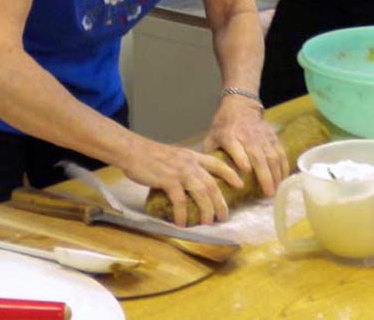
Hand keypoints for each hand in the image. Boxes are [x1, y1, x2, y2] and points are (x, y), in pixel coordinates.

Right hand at [120, 137, 242, 226]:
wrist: (133, 150)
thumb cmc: (150, 155)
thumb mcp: (174, 156)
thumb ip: (185, 166)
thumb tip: (190, 182)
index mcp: (193, 156)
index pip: (217, 164)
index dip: (231, 174)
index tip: (241, 184)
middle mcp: (191, 163)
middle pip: (212, 184)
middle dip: (221, 202)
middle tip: (224, 217)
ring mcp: (180, 171)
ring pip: (202, 193)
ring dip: (207, 210)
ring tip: (208, 223)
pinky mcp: (168, 180)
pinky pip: (180, 200)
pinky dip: (183, 213)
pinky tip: (182, 223)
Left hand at [203, 95, 288, 197]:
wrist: (240, 106)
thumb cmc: (223, 126)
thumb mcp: (211, 138)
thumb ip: (210, 156)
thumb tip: (208, 178)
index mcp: (228, 136)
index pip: (235, 147)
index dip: (241, 157)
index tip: (246, 170)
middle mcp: (246, 135)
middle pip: (257, 155)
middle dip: (264, 175)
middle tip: (269, 193)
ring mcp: (261, 135)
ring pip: (272, 155)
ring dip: (276, 174)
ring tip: (277, 189)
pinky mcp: (272, 135)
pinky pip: (280, 151)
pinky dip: (283, 165)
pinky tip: (283, 178)